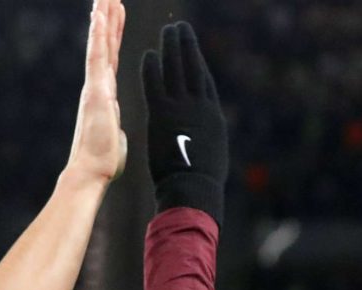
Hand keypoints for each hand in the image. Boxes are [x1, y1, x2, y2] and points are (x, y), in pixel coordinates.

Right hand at [63, 0, 126, 185]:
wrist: (91, 172)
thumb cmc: (102, 163)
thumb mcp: (113, 139)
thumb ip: (114, 130)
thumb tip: (115, 136)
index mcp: (104, 95)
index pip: (110, 59)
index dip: (112, 37)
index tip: (114, 17)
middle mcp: (97, 85)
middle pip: (105, 45)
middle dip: (107, 19)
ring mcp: (95, 85)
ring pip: (100, 44)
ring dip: (102, 18)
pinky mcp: (96, 89)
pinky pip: (97, 56)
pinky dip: (98, 35)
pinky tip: (98, 15)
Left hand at [141, 22, 227, 222]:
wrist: (192, 188)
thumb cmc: (201, 179)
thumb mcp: (210, 152)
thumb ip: (204, 135)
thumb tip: (203, 135)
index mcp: (212, 115)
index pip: (204, 81)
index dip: (198, 61)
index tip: (192, 47)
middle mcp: (199, 106)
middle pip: (192, 67)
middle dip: (186, 45)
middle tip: (180, 29)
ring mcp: (181, 109)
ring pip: (176, 70)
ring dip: (171, 48)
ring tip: (168, 31)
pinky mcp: (162, 115)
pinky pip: (156, 86)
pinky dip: (152, 70)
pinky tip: (149, 56)